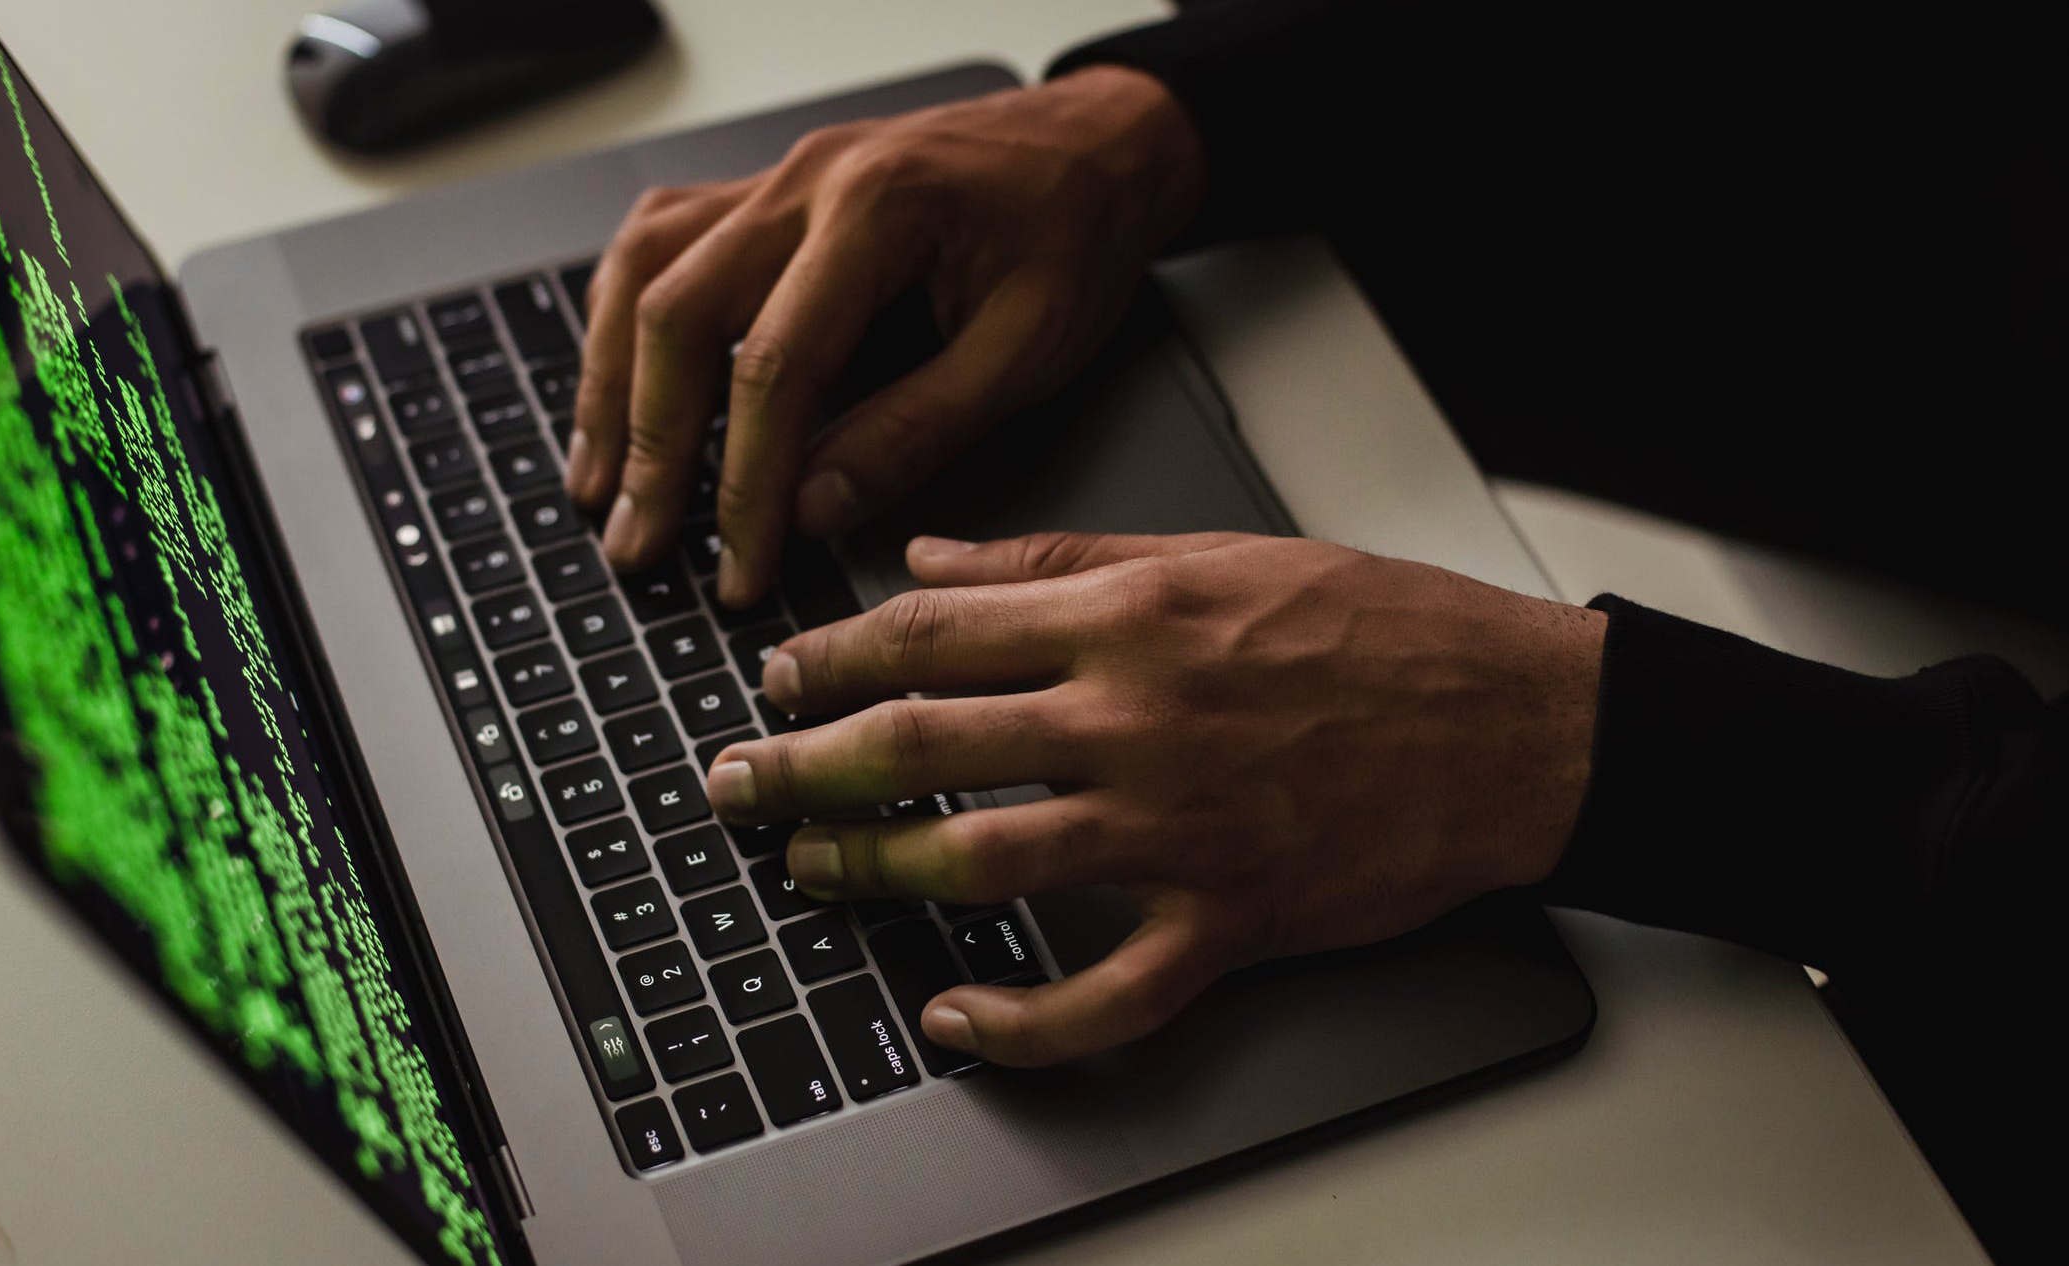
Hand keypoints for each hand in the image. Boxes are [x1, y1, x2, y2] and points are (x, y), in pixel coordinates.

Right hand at [569, 67, 1204, 604]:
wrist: (1099, 144)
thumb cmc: (1076, 232)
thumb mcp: (1028, 349)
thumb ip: (918, 430)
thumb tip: (814, 507)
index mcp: (878, 210)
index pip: (774, 364)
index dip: (746, 482)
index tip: (739, 564)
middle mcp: (806, 182)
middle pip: (678, 313)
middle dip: (651, 445)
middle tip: (638, 543)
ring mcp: (776, 179)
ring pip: (645, 271)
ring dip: (611, 382)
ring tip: (598, 483)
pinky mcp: (768, 193)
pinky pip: (661, 243)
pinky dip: (624, 318)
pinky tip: (615, 382)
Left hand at [703, 532, 1605, 1064]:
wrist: (1517, 723)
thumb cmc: (1380, 629)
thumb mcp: (1216, 552)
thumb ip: (1058, 555)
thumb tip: (932, 558)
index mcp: (1129, 614)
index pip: (932, 631)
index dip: (828, 659)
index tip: (774, 680)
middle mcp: (1137, 716)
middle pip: (924, 744)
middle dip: (805, 767)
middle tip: (737, 784)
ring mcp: (1179, 827)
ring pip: (984, 861)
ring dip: (875, 873)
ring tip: (809, 873)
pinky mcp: (1230, 919)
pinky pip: (1106, 994)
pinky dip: (1021, 1021)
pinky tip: (954, 1019)